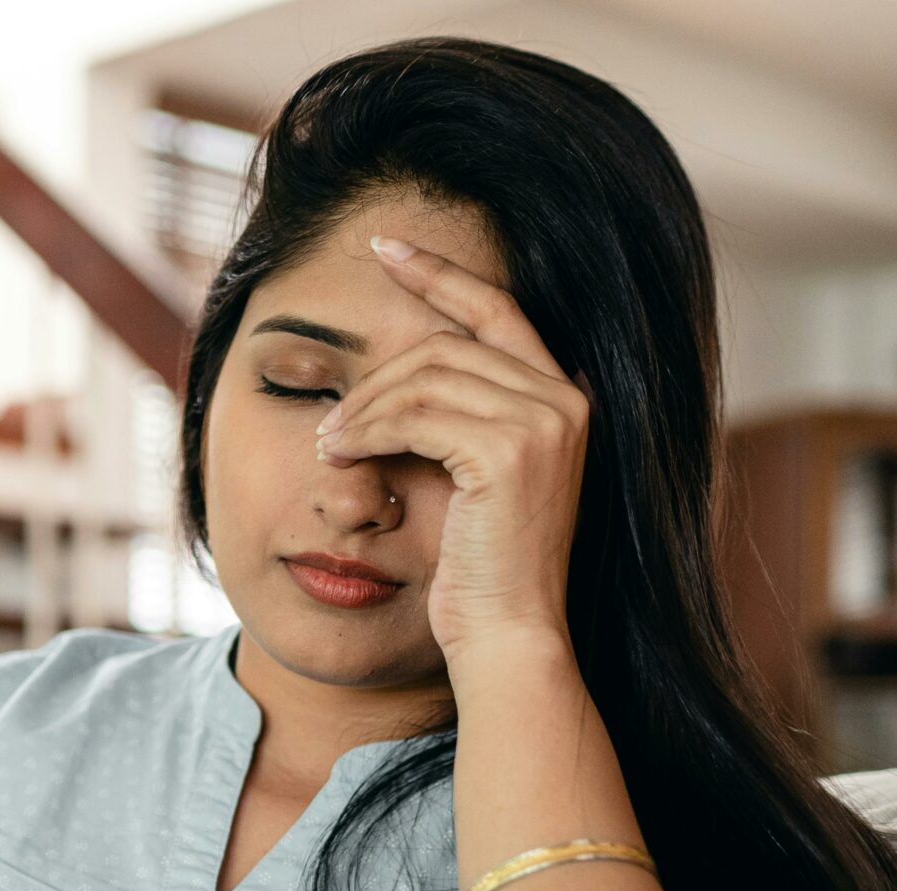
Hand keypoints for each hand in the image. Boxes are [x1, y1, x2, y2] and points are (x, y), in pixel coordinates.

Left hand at [312, 234, 590, 668]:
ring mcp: (545, 422)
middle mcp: (566, 399)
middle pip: (445, 346)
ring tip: (330, 446)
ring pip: (424, 376)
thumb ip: (452, 419)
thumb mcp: (468, 478)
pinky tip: (341, 455)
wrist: (508, 634)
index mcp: (564, 398)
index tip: (384, 250)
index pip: (497, 309)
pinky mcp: (511, 452)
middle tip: (331, 425)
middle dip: (375, 380)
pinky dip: (367, 430)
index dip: (440, 274)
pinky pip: (415, 414)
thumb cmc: (481, 570)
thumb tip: (389, 378)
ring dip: (362, 409)